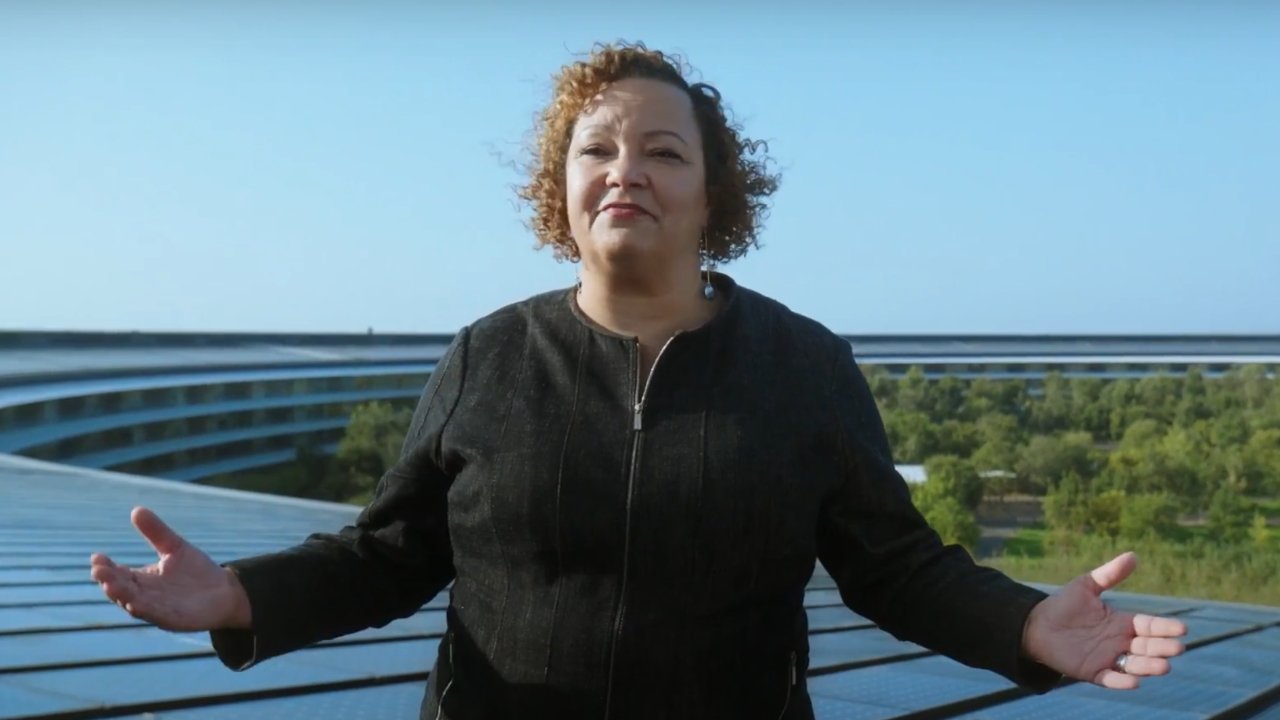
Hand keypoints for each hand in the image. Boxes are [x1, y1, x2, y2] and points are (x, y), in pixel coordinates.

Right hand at [89, 506, 251, 631]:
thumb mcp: (175, 547)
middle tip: (98, 571)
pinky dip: (145, 610)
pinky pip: (156, 616)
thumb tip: (136, 509)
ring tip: (110, 586)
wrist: (225, 591)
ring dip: (122, 596)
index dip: (106, 567)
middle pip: (121, 589)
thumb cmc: (196, 571)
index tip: (96, 557)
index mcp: (142, 579)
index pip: (119, 573)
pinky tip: (135, 604)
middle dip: (109, 580)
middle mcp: (145, 596)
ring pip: (134, 604)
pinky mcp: (173, 619)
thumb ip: (156, 532)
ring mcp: (158, 609)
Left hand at [1022, 552, 1186, 688]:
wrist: (1036, 625)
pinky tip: (1133, 682)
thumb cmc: (1063, 605)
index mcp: (1123, 623)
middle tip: (1178, 648)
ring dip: (1149, 667)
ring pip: (1135, 665)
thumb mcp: (1087, 586)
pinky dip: (1122, 681)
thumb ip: (1110, 574)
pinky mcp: (1092, 672)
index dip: (1165, 628)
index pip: (1150, 626)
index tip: (1182, 628)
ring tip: (1164, 666)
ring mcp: (1108, 658)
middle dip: (1163, 648)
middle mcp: (1120, 642)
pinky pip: (1110, 679)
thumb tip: (1133, 555)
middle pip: (1148, 646)